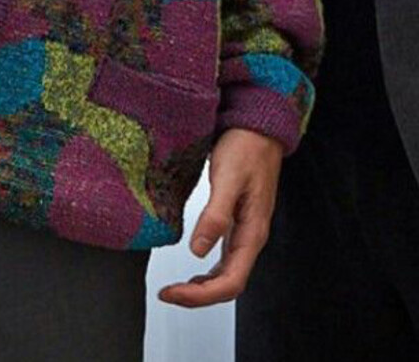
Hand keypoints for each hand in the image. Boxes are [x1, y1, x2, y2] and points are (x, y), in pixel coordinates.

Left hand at [158, 127, 282, 307]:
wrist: (258, 127)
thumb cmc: (246, 148)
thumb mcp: (227, 178)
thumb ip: (215, 215)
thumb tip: (197, 252)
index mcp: (253, 233)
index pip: (230, 282)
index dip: (201, 296)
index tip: (173, 294)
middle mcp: (251, 238)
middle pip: (228, 284)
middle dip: (198, 296)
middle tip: (167, 294)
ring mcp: (245, 231)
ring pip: (227, 274)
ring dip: (202, 287)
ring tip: (175, 289)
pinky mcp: (237, 221)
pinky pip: (225, 258)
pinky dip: (207, 271)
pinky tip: (193, 268)